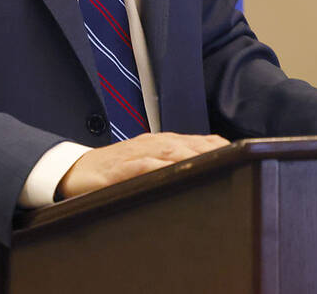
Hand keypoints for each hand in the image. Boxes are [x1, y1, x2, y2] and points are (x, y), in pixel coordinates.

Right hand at [56, 132, 229, 198]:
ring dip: (192, 155)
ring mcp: (136, 154)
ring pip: (170, 151)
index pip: (197, 141)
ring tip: (214, 161)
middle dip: (212, 150)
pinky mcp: (120, 168)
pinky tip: (173, 171)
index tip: (242, 152)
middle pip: (189, 144)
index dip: (218, 145)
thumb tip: (201, 176)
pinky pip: (143, 165)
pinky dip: (159, 167)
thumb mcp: (147, 166)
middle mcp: (153, 143)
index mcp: (162, 143)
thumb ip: (171, 167)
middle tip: (236, 158)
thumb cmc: (114, 170)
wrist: (75, 170)